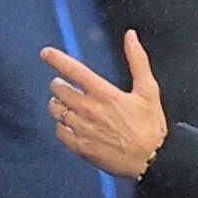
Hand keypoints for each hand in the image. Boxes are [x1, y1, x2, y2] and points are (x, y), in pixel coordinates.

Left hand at [46, 27, 169, 181]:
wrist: (151, 161)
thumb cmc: (151, 126)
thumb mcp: (148, 90)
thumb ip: (137, 61)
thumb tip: (130, 36)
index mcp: (105, 94)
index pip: (74, 70)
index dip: (56, 59)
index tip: (45, 53)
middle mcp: (90, 110)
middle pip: (59, 90)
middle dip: (58, 84)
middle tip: (63, 85)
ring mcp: (83, 129)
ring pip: (56, 110)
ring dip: (58, 104)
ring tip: (66, 104)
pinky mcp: (81, 147)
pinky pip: (60, 131)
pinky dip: (61, 125)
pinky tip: (70, 124)